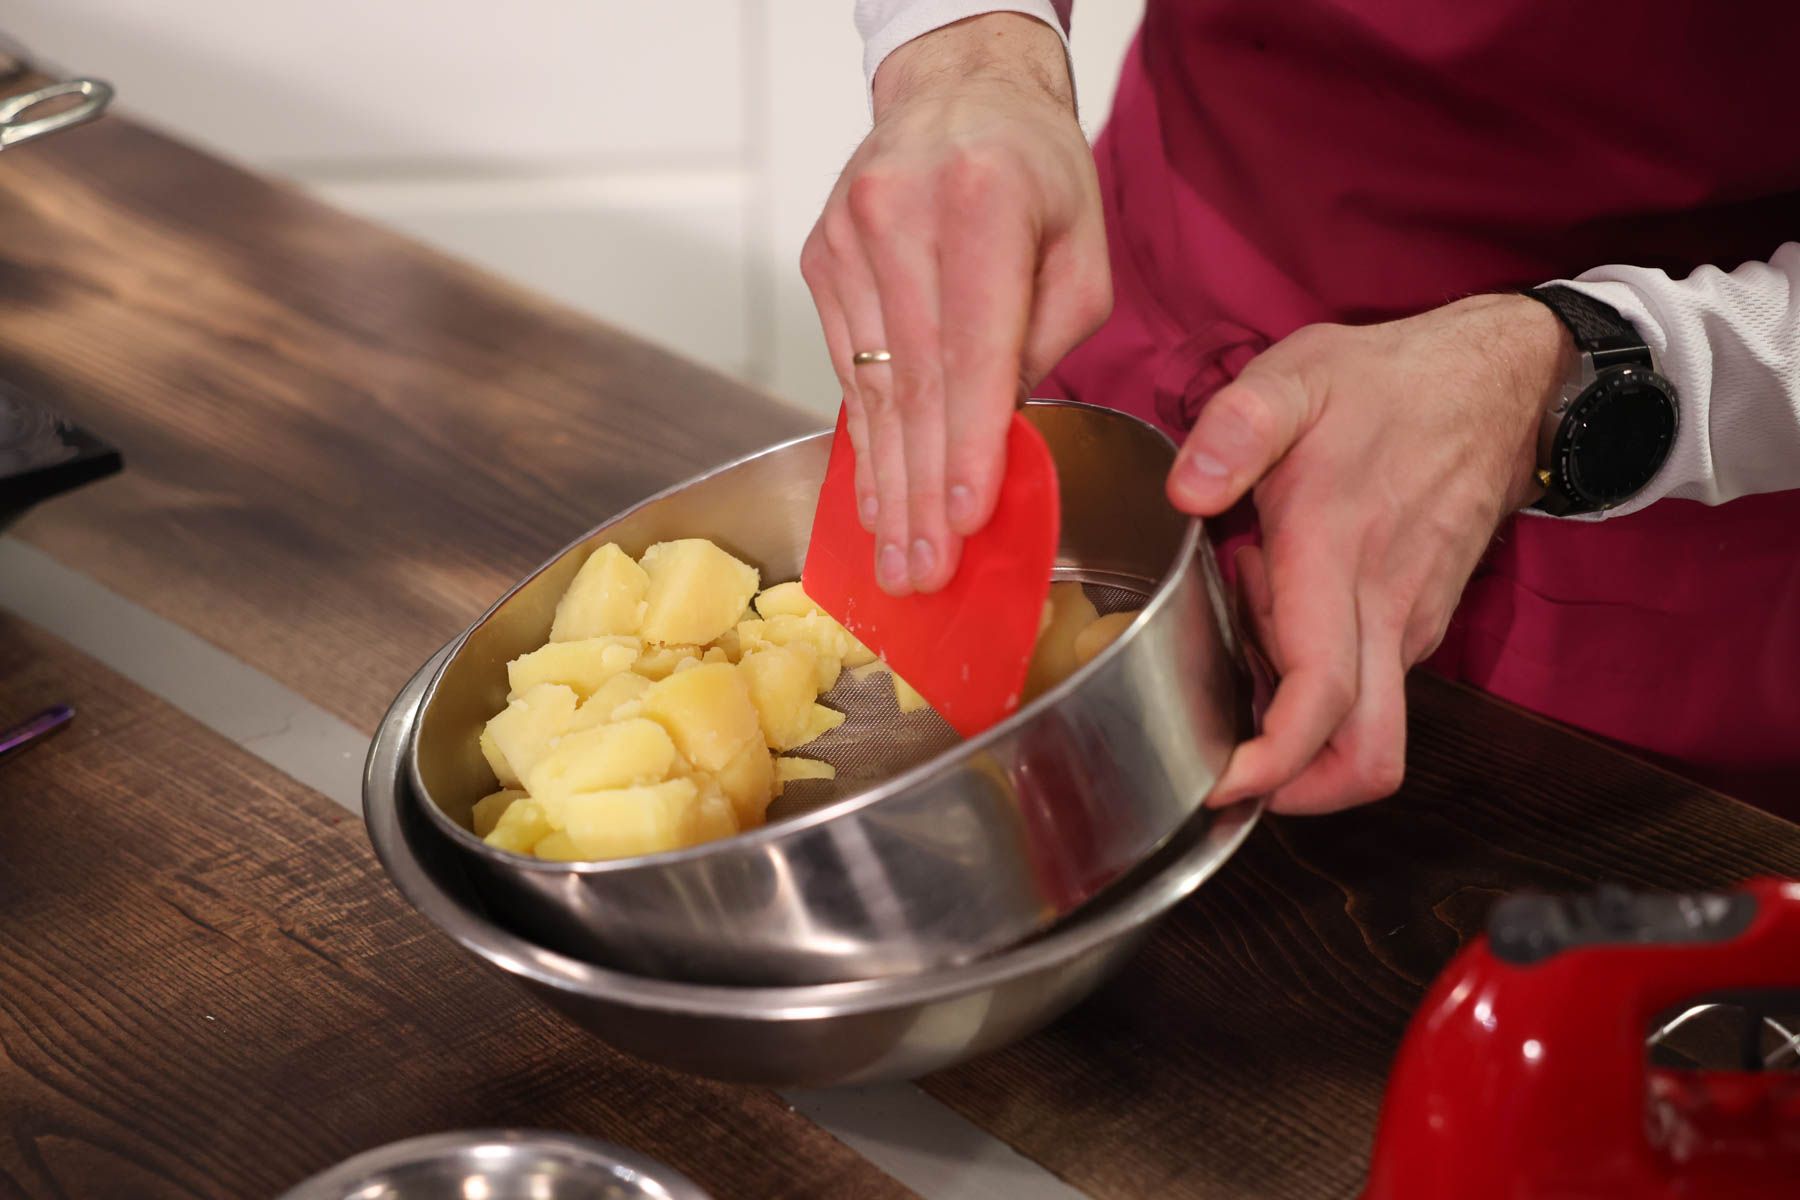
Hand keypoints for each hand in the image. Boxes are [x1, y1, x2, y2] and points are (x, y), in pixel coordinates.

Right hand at [801, 14, 1109, 594]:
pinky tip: (876, 496)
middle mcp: (900, 218)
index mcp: (981, 203)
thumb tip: (1000, 427)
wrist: (957, 90)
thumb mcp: (1082, 244)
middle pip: (912, 385)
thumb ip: (1051, 336)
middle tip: (923, 574)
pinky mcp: (821, 260)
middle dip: (920, 493)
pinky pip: (847, 371)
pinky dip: (865, 440)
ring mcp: (848, 240)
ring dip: (887, 483)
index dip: (967, 446)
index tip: (964, 520)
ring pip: (871, 388)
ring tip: (897, 558)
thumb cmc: (1034, 170)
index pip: (969, 351)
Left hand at [1168, 294, 1574, 812]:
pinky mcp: (1418, 623)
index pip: (1320, 699)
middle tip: (1219, 735)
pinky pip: (1367, 682)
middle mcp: (1385, 613)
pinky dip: (1312, 670)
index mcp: (1340, 559)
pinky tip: (1281, 594)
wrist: (1502, 382)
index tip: (1218, 782)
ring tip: (1250, 601)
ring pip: (1358, 721)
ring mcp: (1411, 625)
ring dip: (1290, 704)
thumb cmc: (1391, 383)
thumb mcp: (1298, 376)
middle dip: (1292, 786)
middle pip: (1363, 756)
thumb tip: (1187, 491)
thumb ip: (1235, 428)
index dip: (1272, 764)